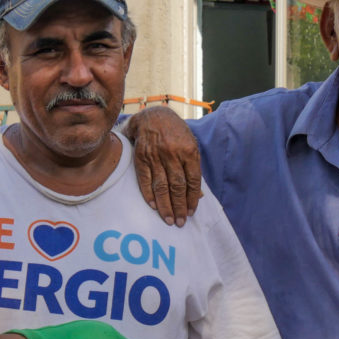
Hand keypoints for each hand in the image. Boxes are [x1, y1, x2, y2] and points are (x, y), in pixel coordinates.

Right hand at [123, 106, 202, 226]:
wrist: (153, 117)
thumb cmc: (175, 133)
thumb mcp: (190, 145)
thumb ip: (193, 167)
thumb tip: (197, 194)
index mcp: (189, 151)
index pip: (193, 180)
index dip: (192, 198)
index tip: (191, 212)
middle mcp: (172, 154)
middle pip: (177, 186)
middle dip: (179, 206)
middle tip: (181, 222)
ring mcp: (155, 156)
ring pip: (162, 186)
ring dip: (165, 205)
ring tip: (169, 219)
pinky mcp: (141, 158)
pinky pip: (145, 180)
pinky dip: (149, 194)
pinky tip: (154, 206)